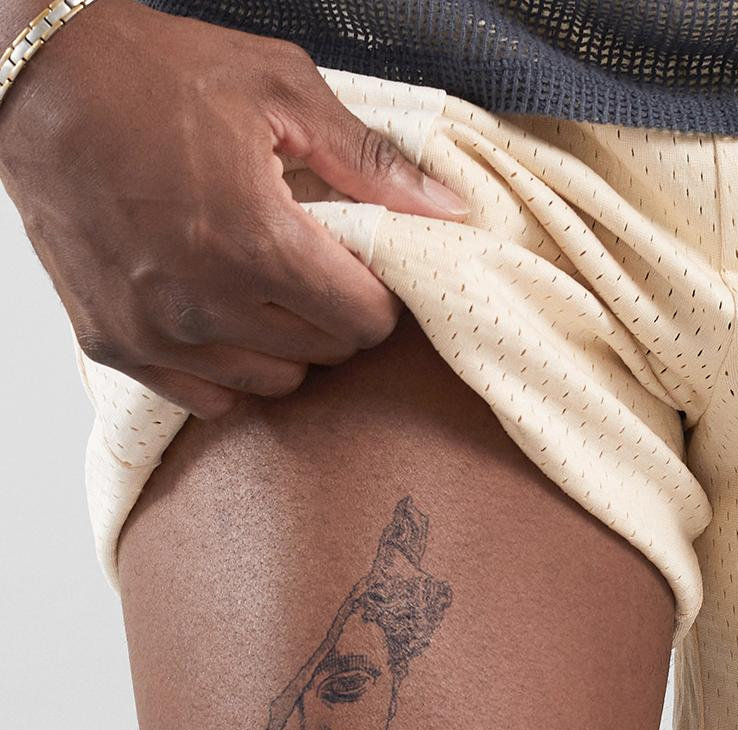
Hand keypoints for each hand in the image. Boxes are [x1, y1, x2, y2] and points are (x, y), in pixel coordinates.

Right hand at [0, 0, 467, 417]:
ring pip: (269, 384)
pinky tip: (221, 316)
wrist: (43, 81)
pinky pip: (206, 398)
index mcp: (254, 242)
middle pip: (321, 355)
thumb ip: (371, 163)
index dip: (377, 298)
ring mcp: (154, 333)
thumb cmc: (158, 76)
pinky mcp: (115, 345)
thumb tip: (446, 212)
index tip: (363, 270)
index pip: (361, 323)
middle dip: (334, 315)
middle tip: (314, 268)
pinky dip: (227, 369)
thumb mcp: (281, 91)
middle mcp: (203, 303)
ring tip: (264, 288)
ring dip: (284, 346)